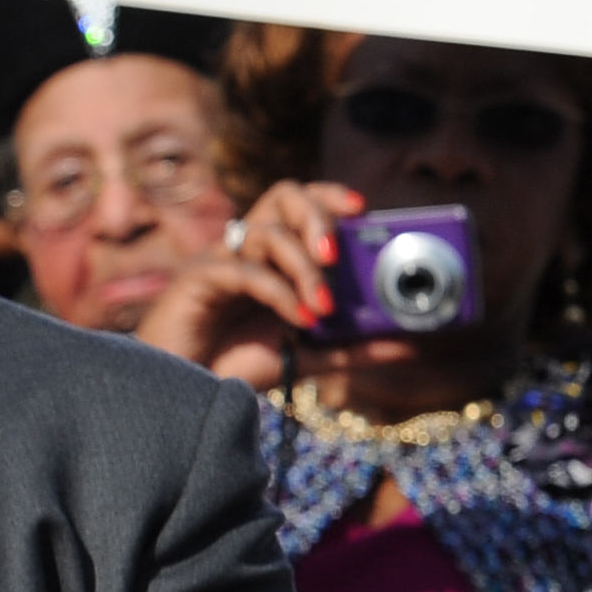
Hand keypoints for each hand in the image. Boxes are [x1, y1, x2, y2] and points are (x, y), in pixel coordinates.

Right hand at [133, 180, 368, 386]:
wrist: (181, 396)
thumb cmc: (233, 368)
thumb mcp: (307, 356)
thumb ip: (353, 348)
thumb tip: (410, 346)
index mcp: (269, 256)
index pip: (299, 203)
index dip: (331, 196)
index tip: (365, 210)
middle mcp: (244, 248)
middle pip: (282, 195)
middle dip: (318, 215)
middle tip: (338, 255)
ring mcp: (219, 260)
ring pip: (267, 233)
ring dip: (304, 268)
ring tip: (323, 309)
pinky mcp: (197, 279)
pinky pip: (245, 270)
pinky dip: (280, 293)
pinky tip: (299, 322)